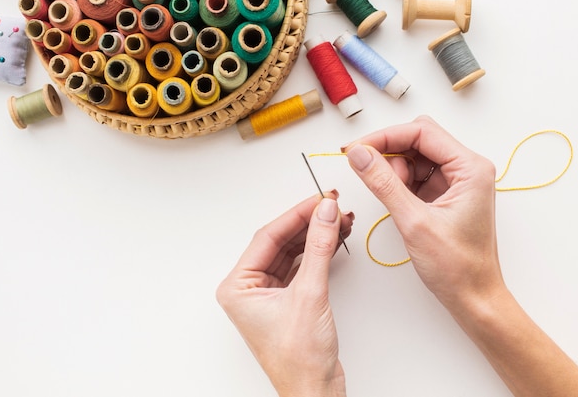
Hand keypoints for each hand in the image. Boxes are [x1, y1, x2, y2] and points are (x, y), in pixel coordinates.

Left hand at [216, 192, 352, 396]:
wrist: (315, 391)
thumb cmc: (299, 359)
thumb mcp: (310, 294)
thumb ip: (318, 248)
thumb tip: (324, 214)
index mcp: (238, 286)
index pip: (268, 237)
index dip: (296, 215)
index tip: (319, 200)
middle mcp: (249, 288)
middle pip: (280, 241)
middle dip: (309, 223)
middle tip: (331, 206)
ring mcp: (269, 293)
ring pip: (293, 252)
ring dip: (316, 236)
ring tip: (339, 219)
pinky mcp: (289, 299)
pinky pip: (302, 265)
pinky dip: (319, 252)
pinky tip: (334, 238)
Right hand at [343, 116, 503, 312]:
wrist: (473, 298)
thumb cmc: (458, 266)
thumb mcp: (413, 221)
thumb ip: (383, 183)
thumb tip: (359, 155)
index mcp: (470, 168)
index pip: (422, 132)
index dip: (385, 137)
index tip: (356, 149)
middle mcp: (466, 169)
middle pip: (418, 140)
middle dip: (389, 153)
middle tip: (364, 168)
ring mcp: (455, 182)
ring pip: (414, 157)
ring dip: (394, 171)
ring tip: (393, 199)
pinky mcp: (444, 195)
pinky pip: (415, 176)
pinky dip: (399, 184)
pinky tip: (397, 202)